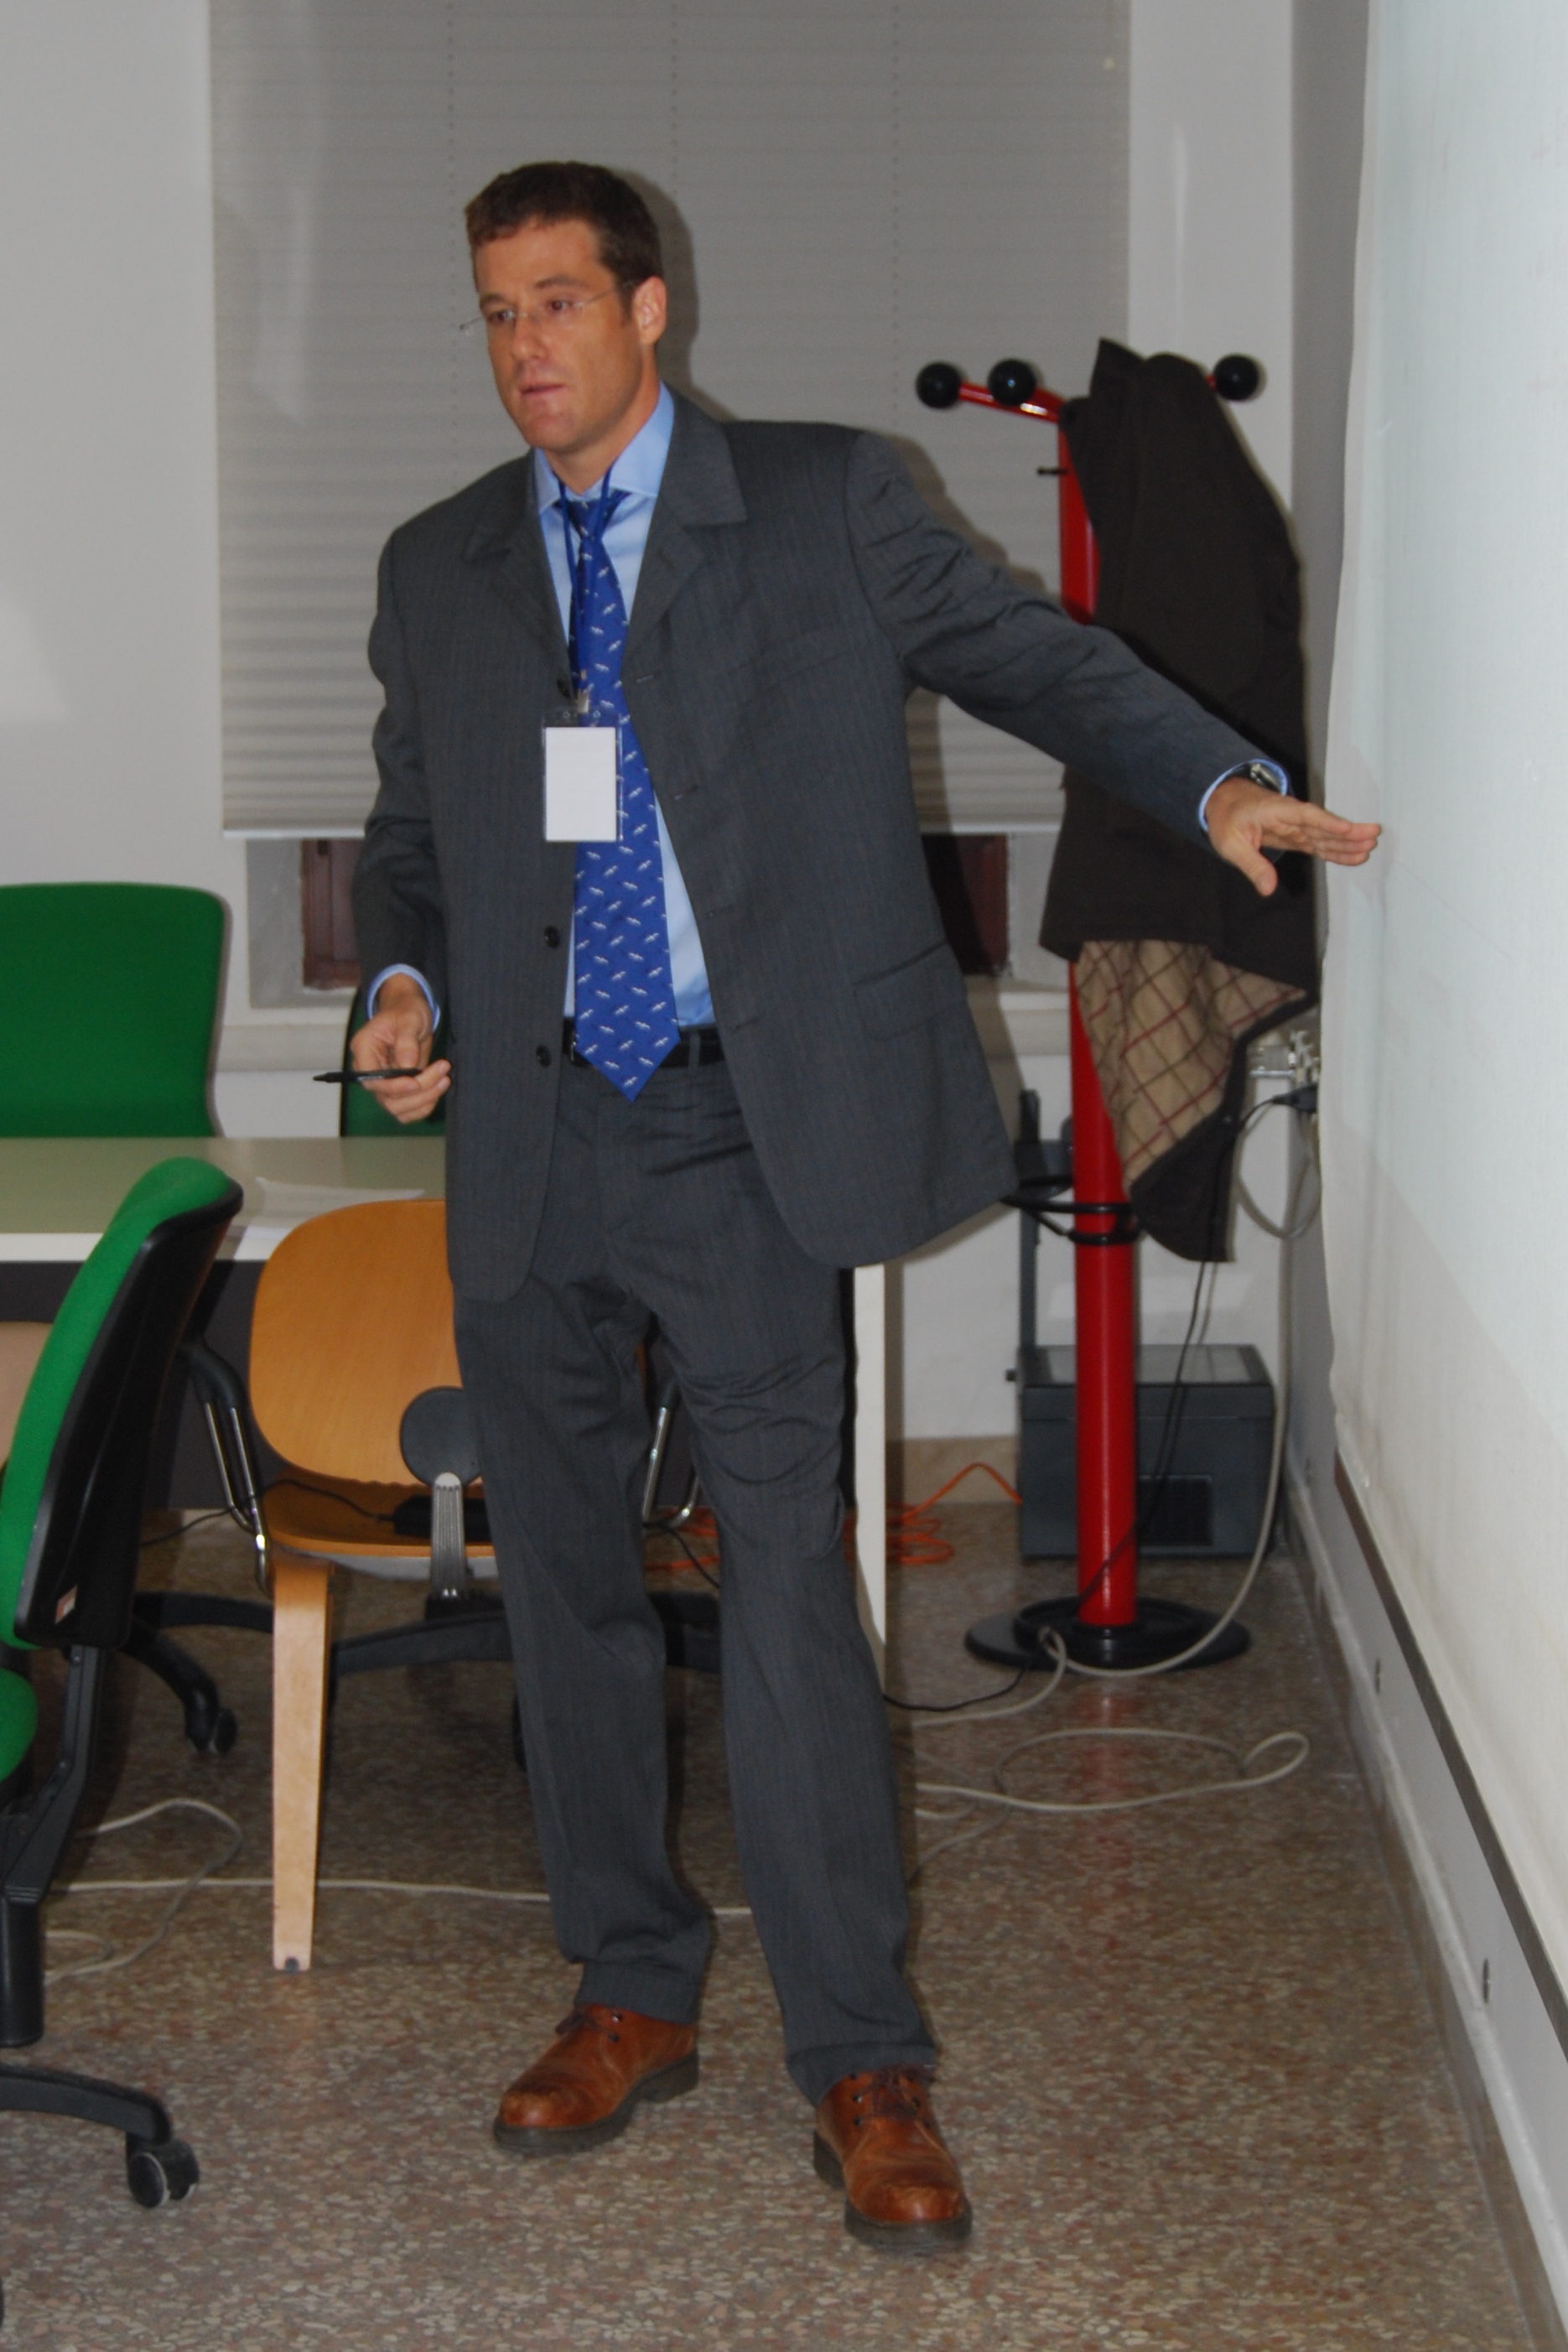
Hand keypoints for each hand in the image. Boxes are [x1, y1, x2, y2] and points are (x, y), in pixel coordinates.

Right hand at [349, 975, 450, 1123]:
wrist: (411, 1012)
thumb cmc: (407, 1010)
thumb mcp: (409, 1018)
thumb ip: (407, 1041)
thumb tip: (407, 1066)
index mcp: (364, 1050)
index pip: (372, 1080)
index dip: (393, 1087)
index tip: (416, 1082)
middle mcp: (370, 1071)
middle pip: (387, 1098)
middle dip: (418, 1092)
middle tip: (443, 1075)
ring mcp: (384, 1083)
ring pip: (397, 1108)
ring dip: (424, 1101)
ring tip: (445, 1080)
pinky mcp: (398, 1090)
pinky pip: (407, 1110)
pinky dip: (424, 1106)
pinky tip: (439, 1088)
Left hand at [1206, 774, 1380, 896]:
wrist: (1226, 802)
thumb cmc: (1227, 819)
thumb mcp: (1230, 843)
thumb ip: (1251, 864)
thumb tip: (1268, 889)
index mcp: (1276, 812)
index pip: (1305, 816)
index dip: (1326, 822)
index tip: (1347, 827)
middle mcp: (1291, 818)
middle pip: (1323, 825)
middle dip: (1348, 831)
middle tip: (1373, 836)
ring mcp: (1296, 827)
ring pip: (1326, 835)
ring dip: (1348, 842)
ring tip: (1370, 847)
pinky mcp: (1298, 837)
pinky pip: (1320, 844)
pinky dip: (1337, 851)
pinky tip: (1355, 856)